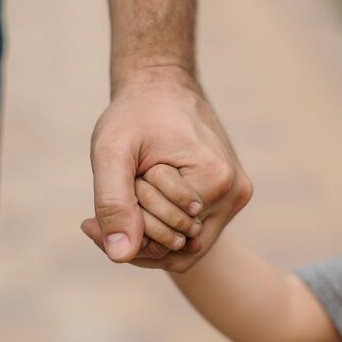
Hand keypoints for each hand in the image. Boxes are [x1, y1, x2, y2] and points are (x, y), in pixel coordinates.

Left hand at [81, 67, 252, 270]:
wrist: (161, 85)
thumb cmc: (134, 114)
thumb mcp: (110, 152)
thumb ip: (112, 203)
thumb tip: (120, 256)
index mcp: (215, 181)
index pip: (166, 242)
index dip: (128, 227)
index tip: (106, 196)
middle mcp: (234, 193)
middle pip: (178, 247)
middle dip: (138, 227)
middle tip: (117, 188)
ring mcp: (234, 196)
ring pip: (186, 245)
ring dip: (149, 229)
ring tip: (124, 195)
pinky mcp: (227, 196)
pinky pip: (192, 231)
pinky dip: (161, 226)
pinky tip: (134, 208)